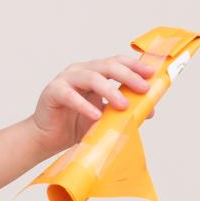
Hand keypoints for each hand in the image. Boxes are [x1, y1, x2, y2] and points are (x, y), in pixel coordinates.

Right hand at [30, 54, 155, 151]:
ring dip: (110, 90)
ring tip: (123, 105)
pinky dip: (84, 106)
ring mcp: (65, 80)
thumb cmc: (76, 125)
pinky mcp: (52, 92)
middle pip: (107, 66)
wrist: (48, 139)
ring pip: (91, 77)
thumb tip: (150, 109)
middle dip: (128, 76)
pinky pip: (70, 96)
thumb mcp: (106, 116)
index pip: (116, 62)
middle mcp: (80, 71)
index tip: (151, 74)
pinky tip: (95, 116)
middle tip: (143, 88)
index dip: (134, 65)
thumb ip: (124, 109)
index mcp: (94, 72)